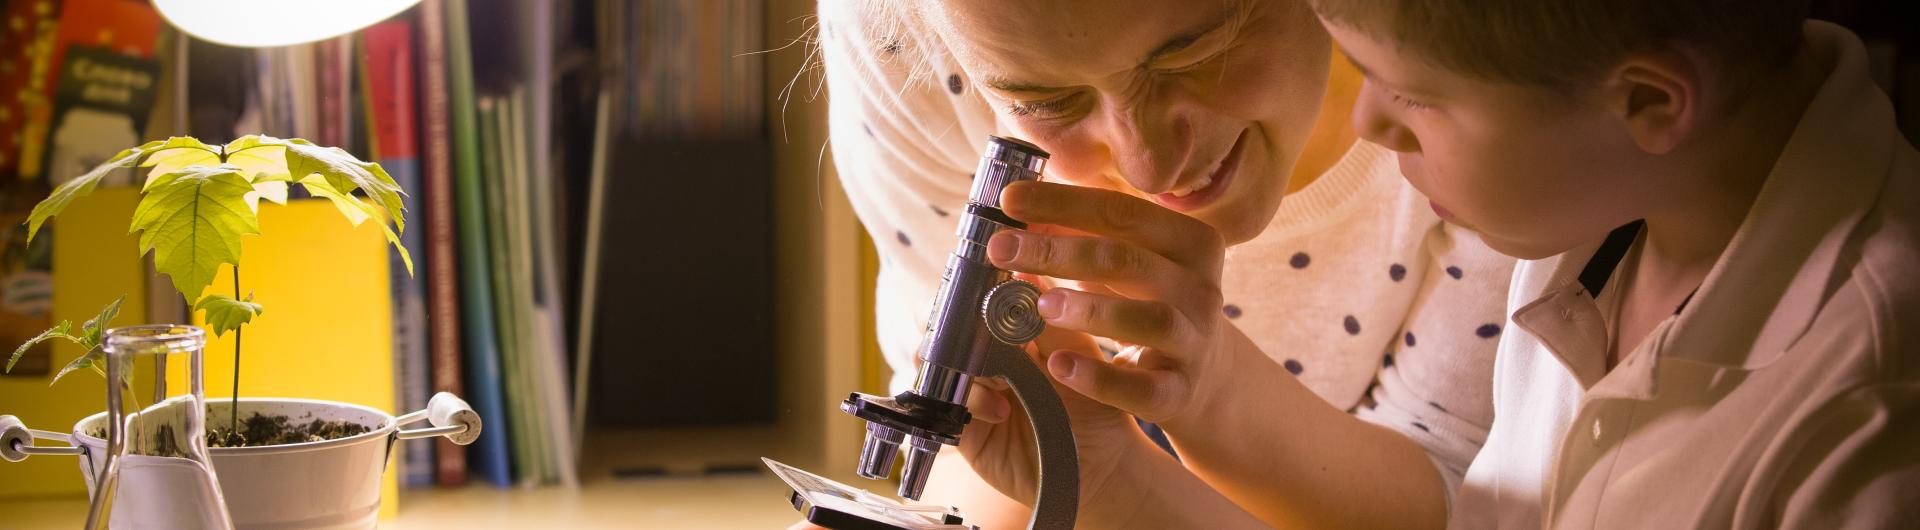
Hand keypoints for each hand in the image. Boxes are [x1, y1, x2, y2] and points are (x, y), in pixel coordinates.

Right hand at [954, 280, 1146, 509]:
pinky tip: (1000, 410)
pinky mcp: (963, 428)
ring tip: (1000, 378)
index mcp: (1010, 334)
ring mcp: (971, 392)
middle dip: (957, 325)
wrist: (1100, 466)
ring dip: (965, 363)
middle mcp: (985, 360)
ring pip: (938, 361)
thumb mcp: (1076, 354)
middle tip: (979, 331)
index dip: (971, 291)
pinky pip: (944, 405)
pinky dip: (969, 400)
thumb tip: (1023, 268)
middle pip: (946, 327)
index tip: (979, 287)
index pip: (974, 300)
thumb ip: (1046, 318)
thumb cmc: (1095, 406)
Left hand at [987, 181, 1257, 429]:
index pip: (1123, 212)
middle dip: (1057, 251)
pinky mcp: (1179, 393)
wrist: (1204, 375)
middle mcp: (1200, 289)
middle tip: (1000, 248)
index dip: (1063, 203)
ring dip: (1088, 309)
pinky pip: (1141, 388)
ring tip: (1039, 305)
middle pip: (1126, 260)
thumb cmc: (1150, 301)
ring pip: (1148, 319)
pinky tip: (1059, 365)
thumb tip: (1017, 206)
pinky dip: (1098, 378)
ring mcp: (1193, 342)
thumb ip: (1083, 233)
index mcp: (1191, 242)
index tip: (1009, 200)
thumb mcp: (1129, 262)